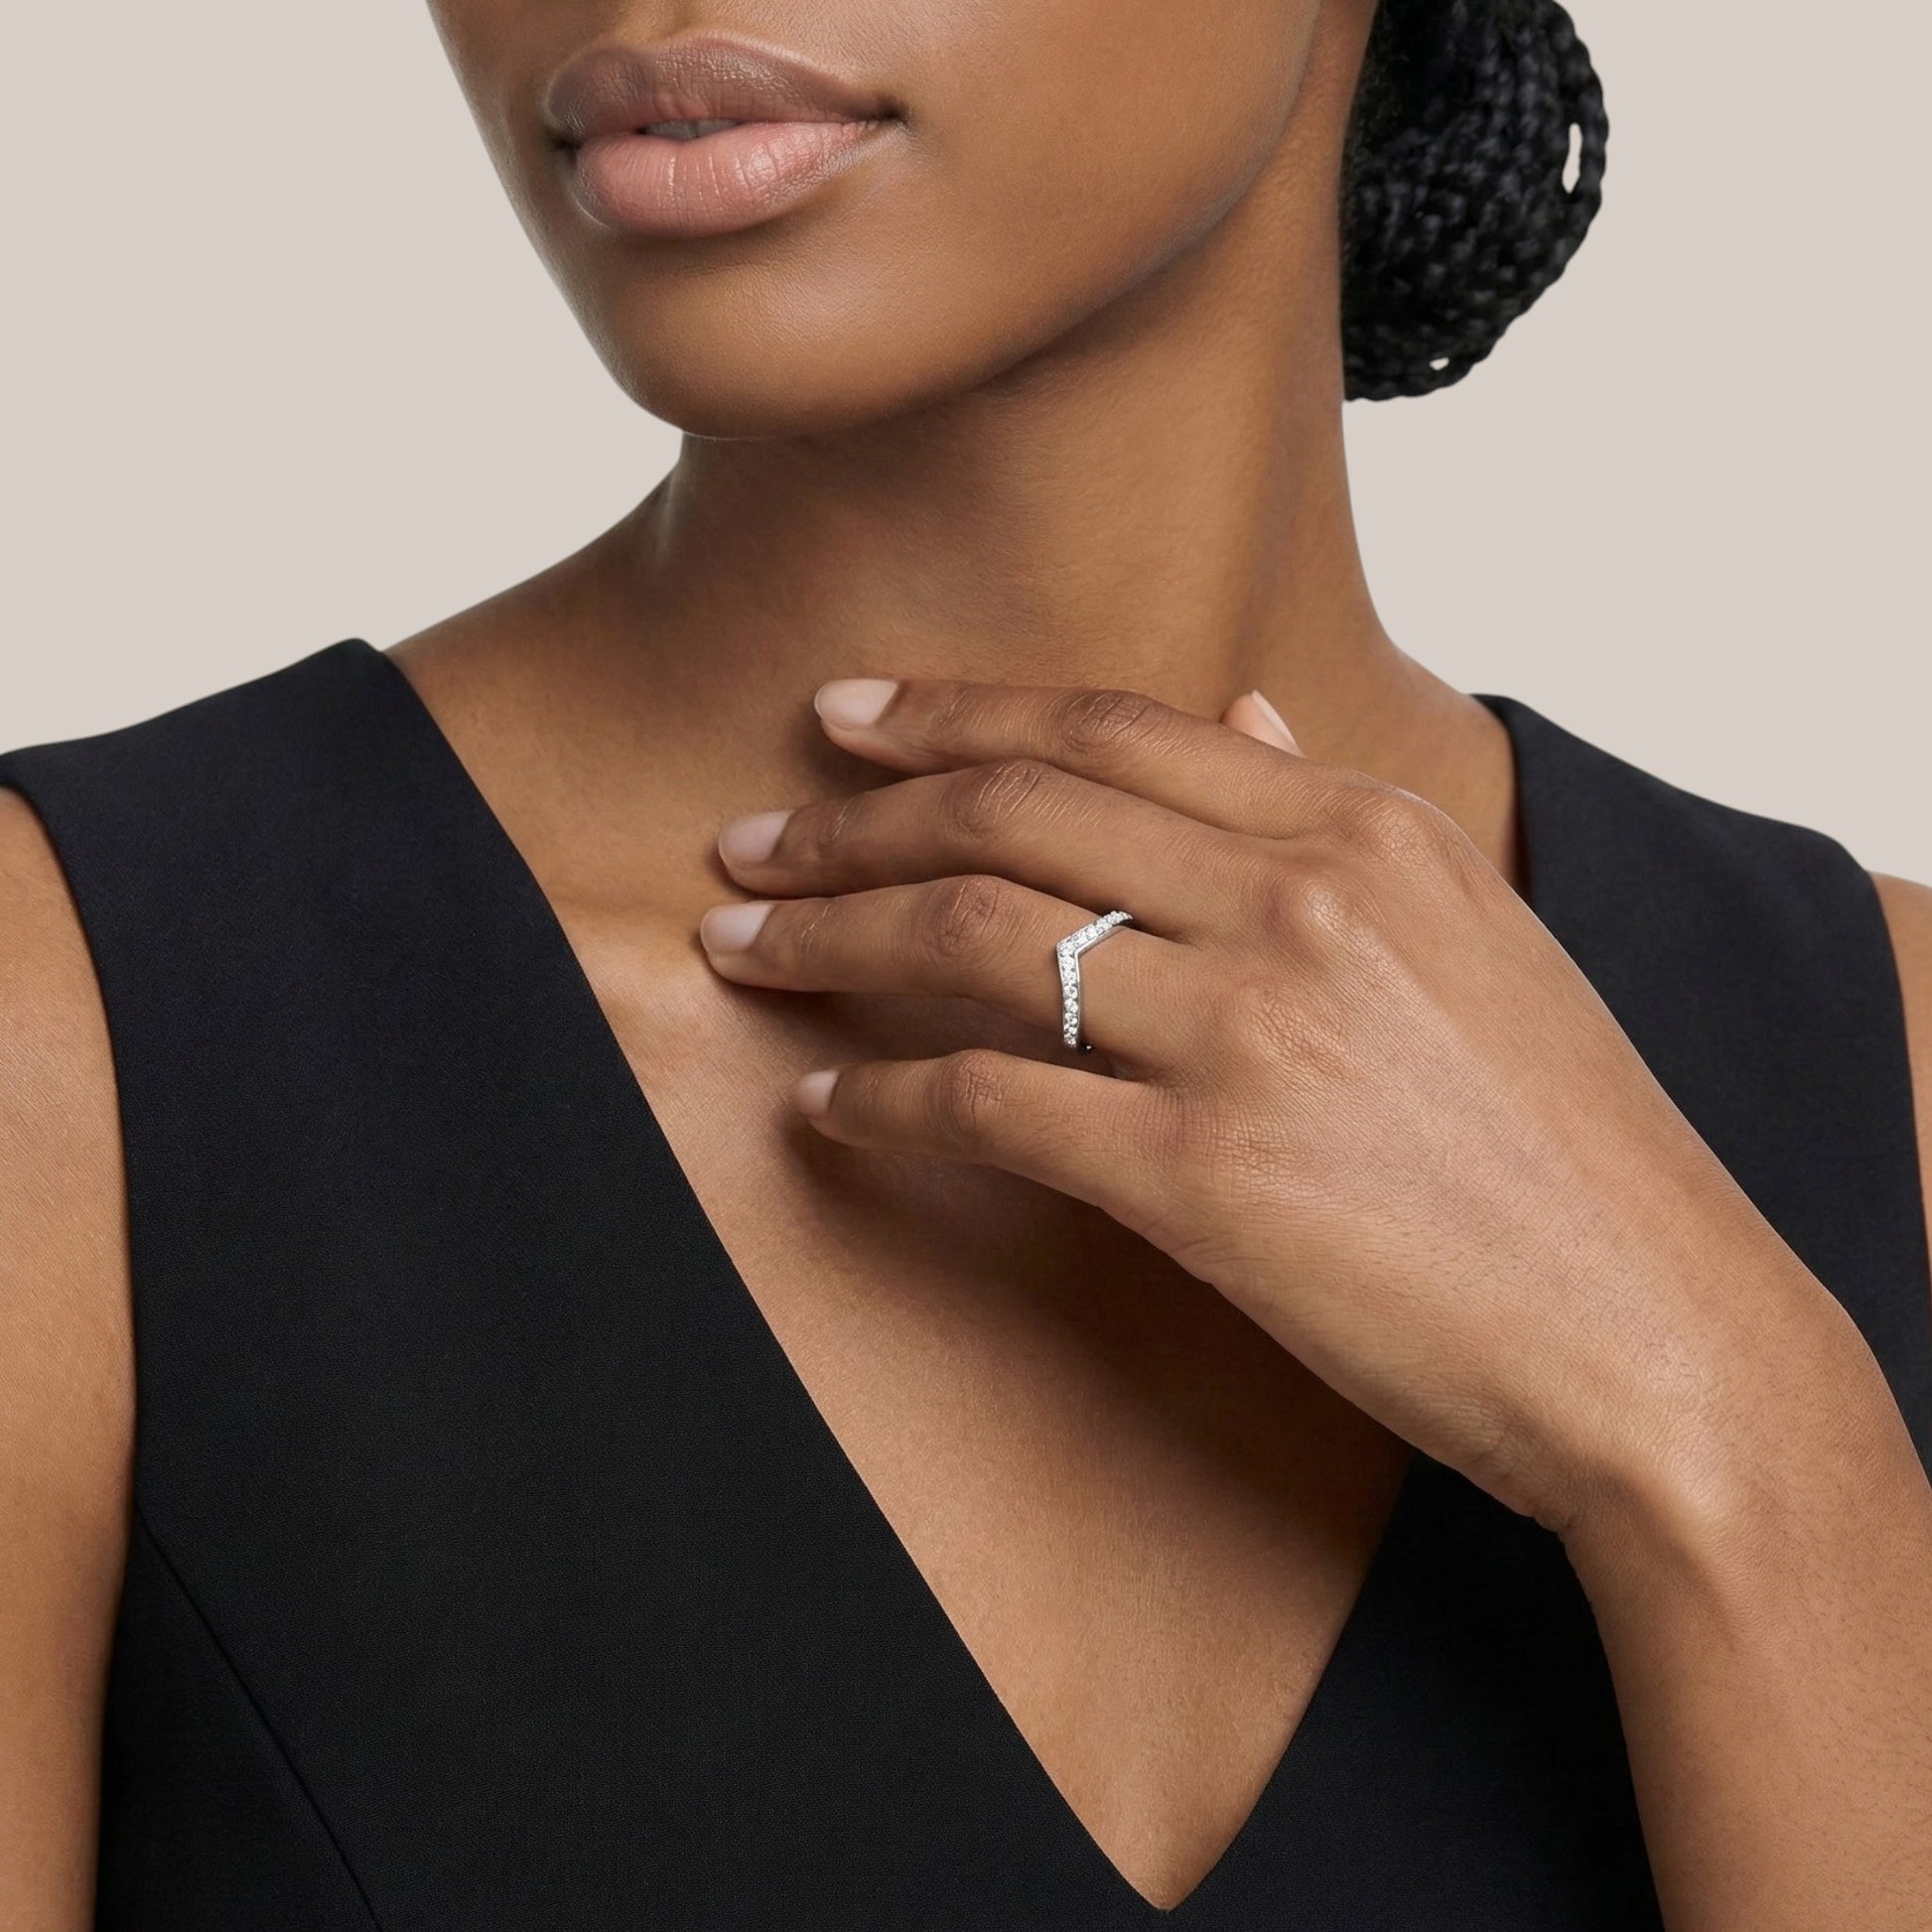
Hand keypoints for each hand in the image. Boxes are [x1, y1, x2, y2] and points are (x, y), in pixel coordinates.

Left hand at [699, 677, 1854, 1538]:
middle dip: (853, 819)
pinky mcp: (1204, 1174)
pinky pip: (992, 1104)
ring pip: (975, 939)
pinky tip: (826, 1106)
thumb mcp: (1473, 930)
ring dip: (832, 937)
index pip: (1108, 729)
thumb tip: (1242, 717)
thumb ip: (1339, 814)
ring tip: (741, 944)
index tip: (845, 719)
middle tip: (752, 835)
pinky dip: (885, 1101)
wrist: (1654, 1332)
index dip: (953, 711)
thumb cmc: (1564, 1141)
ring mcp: (1247, 1032)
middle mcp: (1297, 902)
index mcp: (1362, 828)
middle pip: (1014, 813)